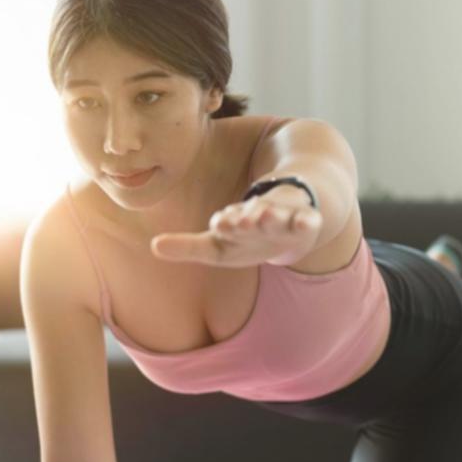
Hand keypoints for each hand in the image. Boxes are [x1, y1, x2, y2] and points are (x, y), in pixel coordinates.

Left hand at [150, 193, 321, 268]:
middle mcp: (257, 215)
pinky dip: (306, 220)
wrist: (290, 219)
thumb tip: (153, 246)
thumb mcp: (217, 247)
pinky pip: (306, 219)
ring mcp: (282, 216)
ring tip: (266, 215)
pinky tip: (307, 222)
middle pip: (251, 216)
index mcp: (235, 222)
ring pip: (277, 213)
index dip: (226, 223)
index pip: (228, 223)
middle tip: (240, 219)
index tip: (220, 223)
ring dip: (272, 214)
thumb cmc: (246, 238)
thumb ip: (187, 247)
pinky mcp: (304, 221)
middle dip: (246, 217)